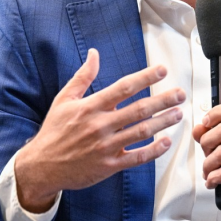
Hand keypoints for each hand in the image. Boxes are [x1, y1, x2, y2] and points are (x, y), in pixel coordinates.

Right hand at [15, 48, 185, 211]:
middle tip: (180, 93)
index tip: (163, 70)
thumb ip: (83, 76)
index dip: (145, 77)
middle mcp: (100, 125)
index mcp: (90, 107)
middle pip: (138, 109)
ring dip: (162, 122)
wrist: (41, 167)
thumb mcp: (64, 100)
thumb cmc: (54, 131)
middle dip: (162, 100)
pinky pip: (136, 158)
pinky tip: (166, 142)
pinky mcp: (108, 166)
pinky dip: (153, 151)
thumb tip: (94, 53)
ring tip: (178, 113)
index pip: (123, 88)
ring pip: (140, 132)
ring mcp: (105, 147)